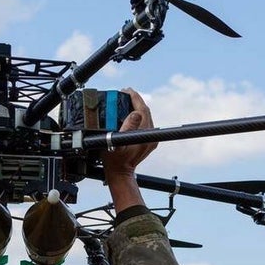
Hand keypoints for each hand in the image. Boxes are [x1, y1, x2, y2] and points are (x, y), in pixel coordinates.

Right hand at [101, 88, 155, 211]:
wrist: (119, 173)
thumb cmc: (114, 159)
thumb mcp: (115, 142)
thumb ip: (126, 127)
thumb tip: (135, 113)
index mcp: (144, 135)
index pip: (142, 110)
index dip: (135, 98)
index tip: (126, 91)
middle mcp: (150, 136)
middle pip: (146, 111)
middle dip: (136, 100)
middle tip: (124, 93)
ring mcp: (150, 139)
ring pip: (146, 116)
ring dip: (137, 107)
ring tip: (126, 100)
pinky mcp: (149, 142)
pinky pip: (145, 123)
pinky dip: (138, 115)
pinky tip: (130, 113)